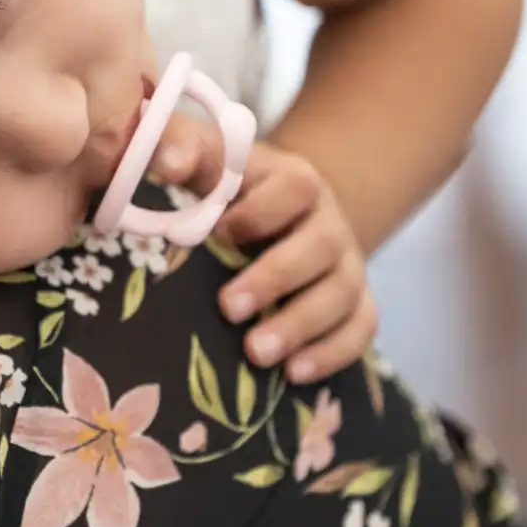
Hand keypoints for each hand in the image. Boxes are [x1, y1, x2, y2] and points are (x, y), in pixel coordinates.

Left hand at [208, 142, 376, 383]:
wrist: (286, 218)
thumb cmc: (233, 192)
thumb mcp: (213, 164)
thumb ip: (187, 152)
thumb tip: (166, 160)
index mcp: (296, 181)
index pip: (296, 188)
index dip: (261, 212)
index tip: (218, 234)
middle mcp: (329, 222)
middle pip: (321, 246)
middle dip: (275, 278)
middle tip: (228, 307)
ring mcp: (348, 265)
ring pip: (343, 293)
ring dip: (301, 325)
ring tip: (256, 353)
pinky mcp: (356, 304)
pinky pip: (360, 328)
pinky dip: (333, 352)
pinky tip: (296, 374)